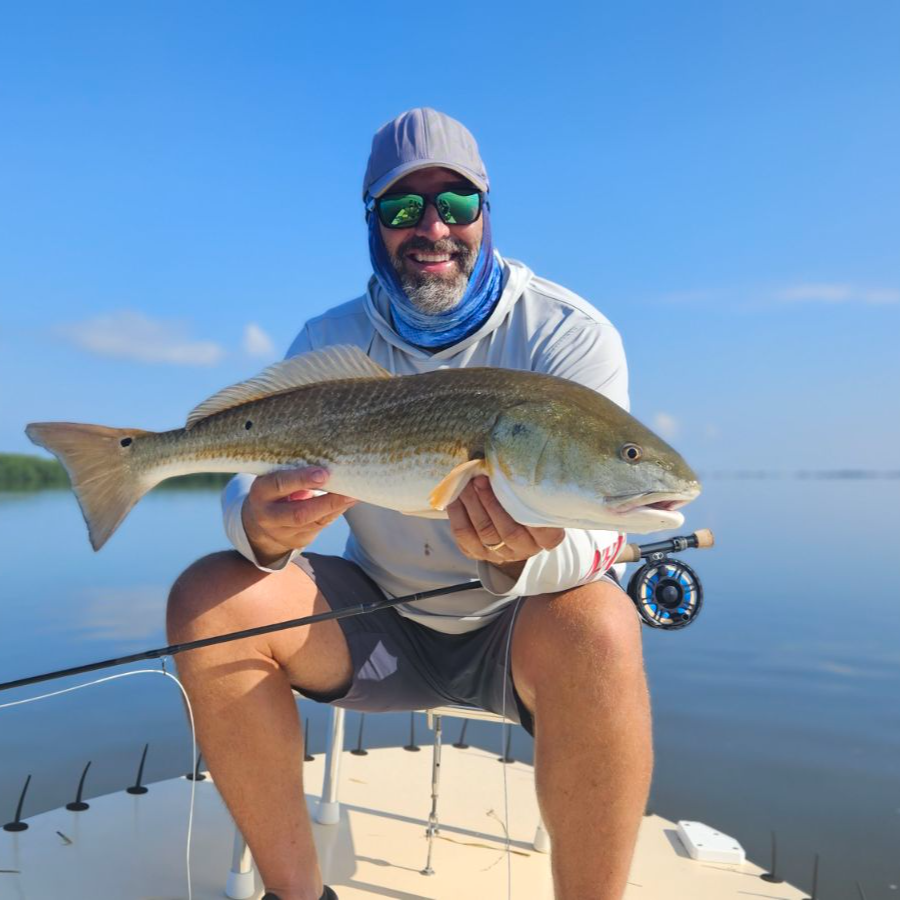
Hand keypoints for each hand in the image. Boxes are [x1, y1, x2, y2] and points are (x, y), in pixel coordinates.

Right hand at [242, 466, 356, 565]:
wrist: (261, 523)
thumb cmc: (275, 490)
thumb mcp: (275, 478)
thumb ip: (293, 471)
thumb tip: (326, 461)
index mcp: (261, 492)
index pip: (279, 484)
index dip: (301, 479)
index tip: (323, 473)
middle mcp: (268, 515)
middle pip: (298, 513)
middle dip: (325, 502)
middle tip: (348, 491)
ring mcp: (282, 532)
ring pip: (313, 522)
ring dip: (336, 508)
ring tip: (354, 495)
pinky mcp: (297, 541)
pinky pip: (320, 526)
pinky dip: (336, 513)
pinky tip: (348, 502)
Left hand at [446, 476, 564, 577]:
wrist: (507, 522)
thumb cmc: (525, 502)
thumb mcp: (534, 497)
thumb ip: (529, 488)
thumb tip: (510, 463)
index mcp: (546, 539)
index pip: (547, 534)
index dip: (533, 516)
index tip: (518, 488)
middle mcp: (524, 549)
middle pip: (509, 532)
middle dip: (491, 503)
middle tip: (480, 479)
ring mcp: (500, 554)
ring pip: (485, 533)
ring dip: (473, 505)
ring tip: (466, 484)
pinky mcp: (478, 553)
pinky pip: (464, 537)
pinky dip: (458, 515)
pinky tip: (455, 497)